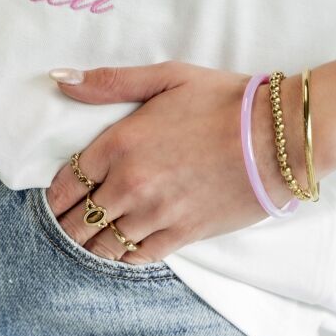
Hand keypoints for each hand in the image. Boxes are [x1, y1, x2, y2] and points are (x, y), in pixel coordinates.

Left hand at [45, 61, 309, 264]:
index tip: (56, 201)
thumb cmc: (225, 101)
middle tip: (66, 227)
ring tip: (87, 243)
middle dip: (66, 226)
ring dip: (90, 246)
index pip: (66, 183)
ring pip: (103, 246)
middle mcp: (129, 185)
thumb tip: (59, 80)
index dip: (55, 196)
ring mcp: (155, 214)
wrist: (279, 136)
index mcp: (119, 144)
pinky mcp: (181, 234)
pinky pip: (137, 257)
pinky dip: (122, 257)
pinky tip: (120, 251)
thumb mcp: (166, 77)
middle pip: (77, 221)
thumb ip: (110, 82)